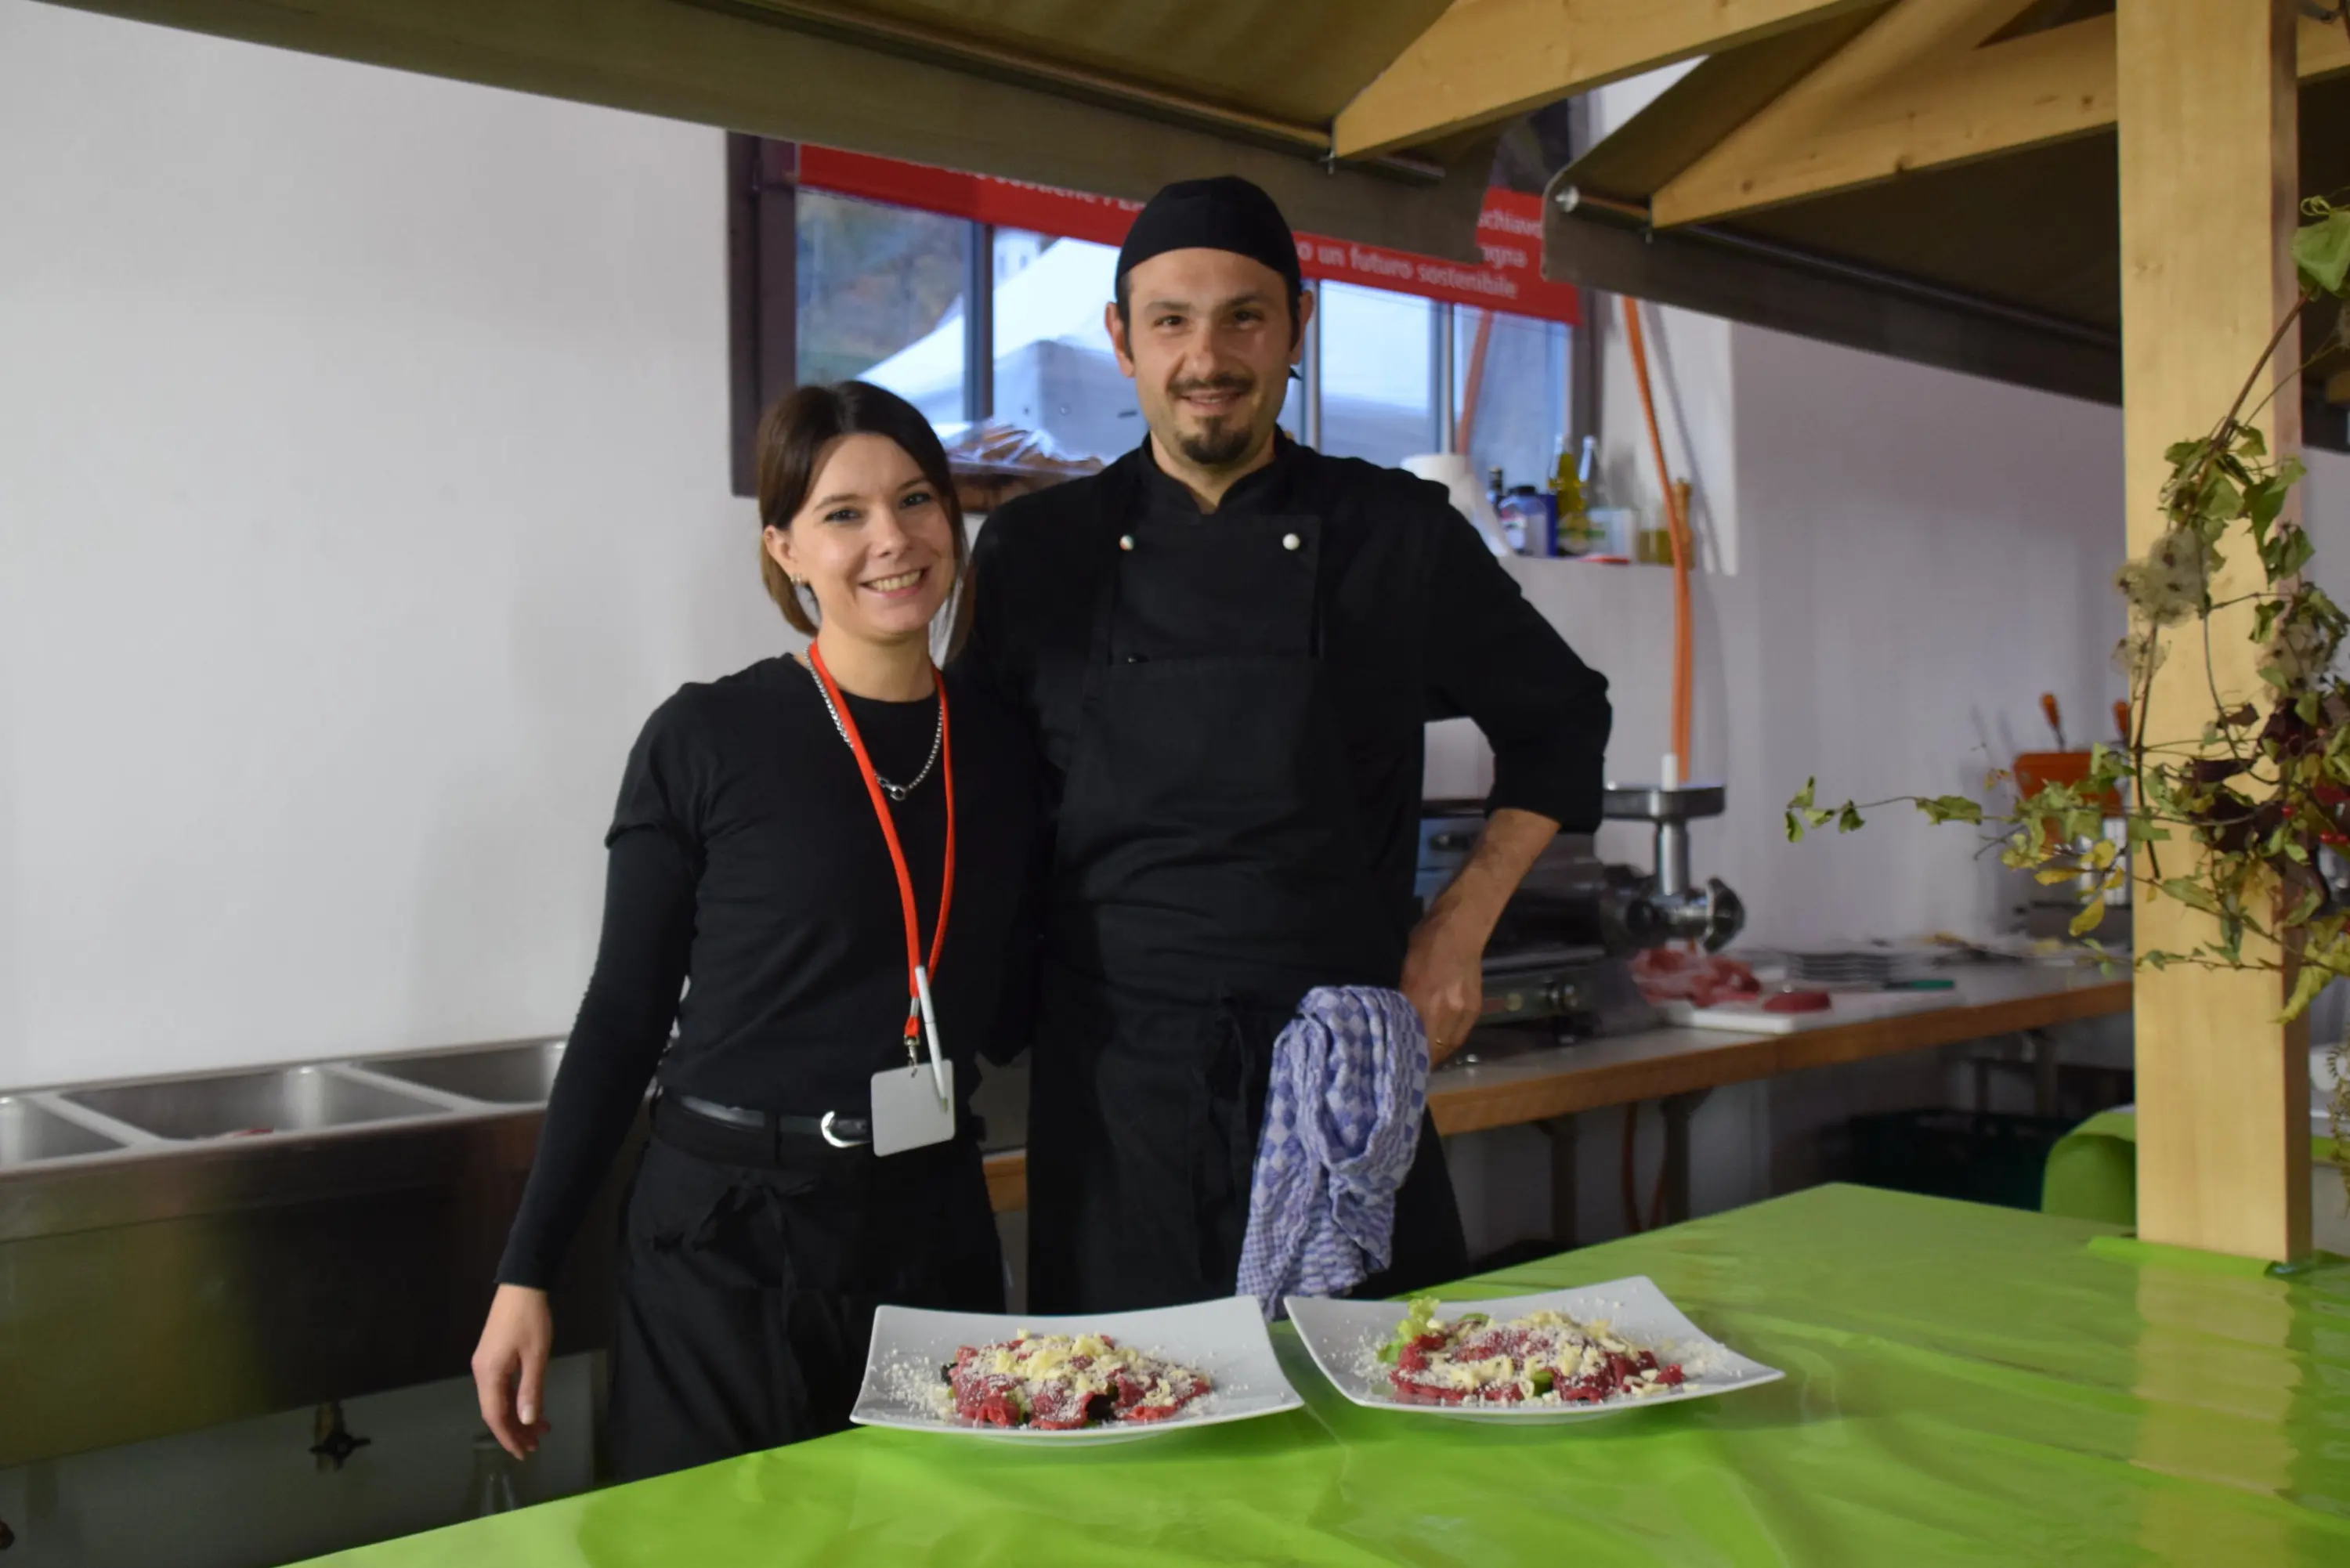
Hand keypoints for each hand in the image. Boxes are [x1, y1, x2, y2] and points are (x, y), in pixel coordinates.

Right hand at [472, 1284, 553, 1459]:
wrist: (522, 1285)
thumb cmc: (530, 1320)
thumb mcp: (536, 1356)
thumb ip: (531, 1390)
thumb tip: (527, 1421)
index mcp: (489, 1374)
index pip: (495, 1417)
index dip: (508, 1437)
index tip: (523, 1453)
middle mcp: (482, 1373)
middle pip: (495, 1411)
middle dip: (515, 1430)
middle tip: (536, 1445)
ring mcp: (485, 1364)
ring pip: (499, 1400)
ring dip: (517, 1416)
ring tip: (540, 1429)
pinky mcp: (493, 1356)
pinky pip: (501, 1387)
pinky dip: (515, 1400)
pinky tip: (530, 1406)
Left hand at [1401, 909, 1486, 1066]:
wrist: (1460, 928)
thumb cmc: (1425, 943)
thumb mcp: (1405, 971)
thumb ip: (1404, 1000)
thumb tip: (1398, 1021)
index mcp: (1424, 1000)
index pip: (1415, 1039)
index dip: (1409, 1054)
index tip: (1400, 1062)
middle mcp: (1446, 1010)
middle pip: (1435, 1047)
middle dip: (1423, 1057)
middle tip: (1411, 1062)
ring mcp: (1464, 1010)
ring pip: (1450, 1043)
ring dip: (1438, 1052)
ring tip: (1426, 1056)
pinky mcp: (1475, 1007)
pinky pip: (1461, 1033)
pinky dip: (1450, 1041)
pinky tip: (1441, 1041)